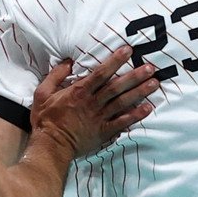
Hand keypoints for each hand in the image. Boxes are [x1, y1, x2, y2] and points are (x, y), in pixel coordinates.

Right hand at [31, 46, 158, 155]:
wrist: (50, 146)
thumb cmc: (46, 119)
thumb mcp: (43, 93)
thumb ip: (56, 76)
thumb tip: (68, 61)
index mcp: (79, 91)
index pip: (101, 73)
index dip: (115, 60)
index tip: (128, 50)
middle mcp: (93, 103)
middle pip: (117, 86)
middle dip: (135, 76)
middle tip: (151, 67)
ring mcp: (100, 117)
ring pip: (123, 102)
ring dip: (140, 92)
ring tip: (155, 83)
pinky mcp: (104, 131)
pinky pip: (123, 122)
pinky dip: (136, 115)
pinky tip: (148, 108)